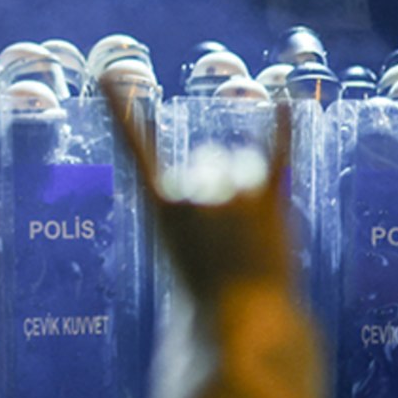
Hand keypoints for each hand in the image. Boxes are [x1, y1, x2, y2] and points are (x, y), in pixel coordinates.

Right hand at [107, 91, 296, 299]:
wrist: (242, 322)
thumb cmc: (202, 294)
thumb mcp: (176, 248)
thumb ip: (186, 204)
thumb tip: (207, 171)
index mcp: (159, 207)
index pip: (134, 148)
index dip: (120, 110)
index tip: (109, 75)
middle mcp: (192, 192)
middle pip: (207, 164)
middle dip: (218, 191)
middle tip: (224, 242)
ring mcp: (231, 194)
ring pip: (242, 166)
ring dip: (249, 192)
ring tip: (251, 237)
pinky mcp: (269, 202)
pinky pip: (277, 154)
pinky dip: (283, 127)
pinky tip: (289, 99)